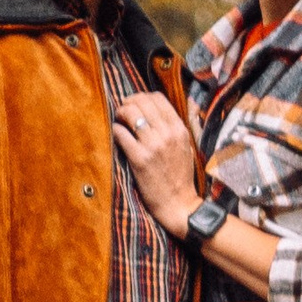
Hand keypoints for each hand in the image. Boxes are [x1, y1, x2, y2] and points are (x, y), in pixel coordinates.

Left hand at [111, 91, 201, 235]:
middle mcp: (168, 134)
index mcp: (179, 129)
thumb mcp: (185, 147)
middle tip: (122, 111)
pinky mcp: (139, 159)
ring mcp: (153, 146)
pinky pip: (121, 134)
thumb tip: (154, 110)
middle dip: (128, 102)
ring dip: (120, 114)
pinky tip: (117, 136)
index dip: (142, 96)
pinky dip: (116, 131)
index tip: (134, 103)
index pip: (158, 98)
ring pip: (130, 113)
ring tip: (119, 121)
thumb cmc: (180, 177)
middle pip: (142, 101)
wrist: (179, 205)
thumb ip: (173, 128)